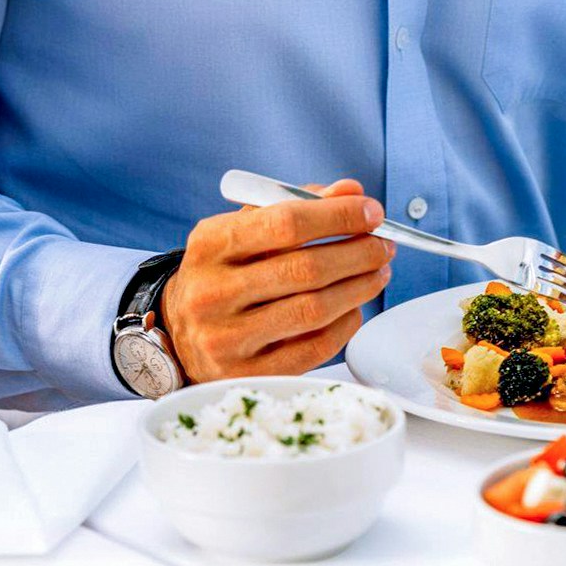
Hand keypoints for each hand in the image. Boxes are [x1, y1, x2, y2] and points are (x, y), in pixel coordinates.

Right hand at [162, 179, 392, 381]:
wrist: (180, 333)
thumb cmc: (223, 274)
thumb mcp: (244, 231)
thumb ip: (294, 206)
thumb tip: (351, 191)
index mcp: (209, 244)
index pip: (285, 222)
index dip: (338, 215)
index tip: (372, 212)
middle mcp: (212, 292)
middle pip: (305, 269)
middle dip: (358, 253)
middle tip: (384, 246)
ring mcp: (227, 338)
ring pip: (314, 310)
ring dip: (359, 288)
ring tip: (378, 273)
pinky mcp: (246, 374)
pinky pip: (314, 348)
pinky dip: (345, 325)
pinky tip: (354, 308)